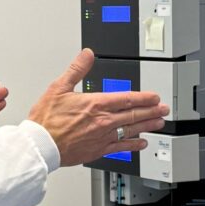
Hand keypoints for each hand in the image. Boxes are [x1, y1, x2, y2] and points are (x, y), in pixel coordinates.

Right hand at [27, 49, 166, 167]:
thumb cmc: (46, 120)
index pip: (128, 99)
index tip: (155, 97)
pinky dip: (134, 145)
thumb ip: (76, 69)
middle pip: (134, 115)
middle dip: (152, 111)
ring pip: (131, 130)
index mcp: (96, 104)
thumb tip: (86, 55)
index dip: (145, 98)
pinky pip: (121, 147)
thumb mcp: (58, 87)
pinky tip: (142, 143)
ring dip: (148, 126)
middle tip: (164, 109)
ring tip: (159, 123)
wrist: (40, 145)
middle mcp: (103, 121)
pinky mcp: (98, 150)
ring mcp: (102, 137)